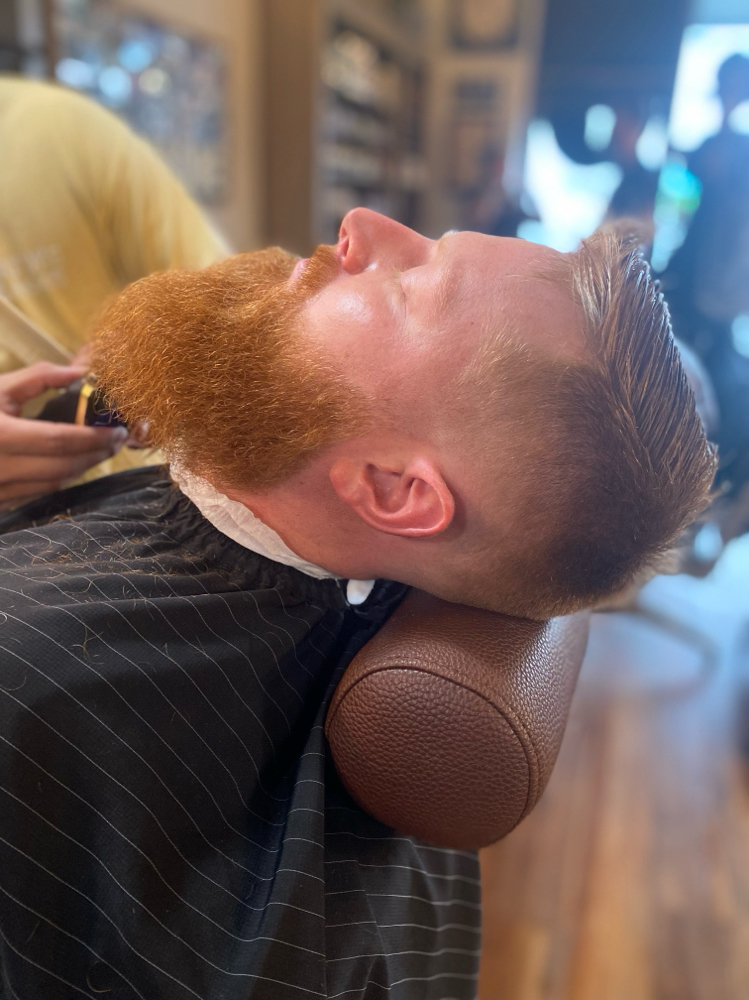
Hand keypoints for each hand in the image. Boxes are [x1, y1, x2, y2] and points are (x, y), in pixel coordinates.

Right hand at [0, 362, 127, 508]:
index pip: (60, 440)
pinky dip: (61, 478)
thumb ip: (39, 377)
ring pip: (54, 483)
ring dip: (83, 468)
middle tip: (117, 440)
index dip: (94, 437)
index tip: (118, 430)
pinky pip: (39, 492)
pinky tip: (73, 463)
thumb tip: (80, 372)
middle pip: (63, 467)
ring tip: (101, 449)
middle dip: (96, 454)